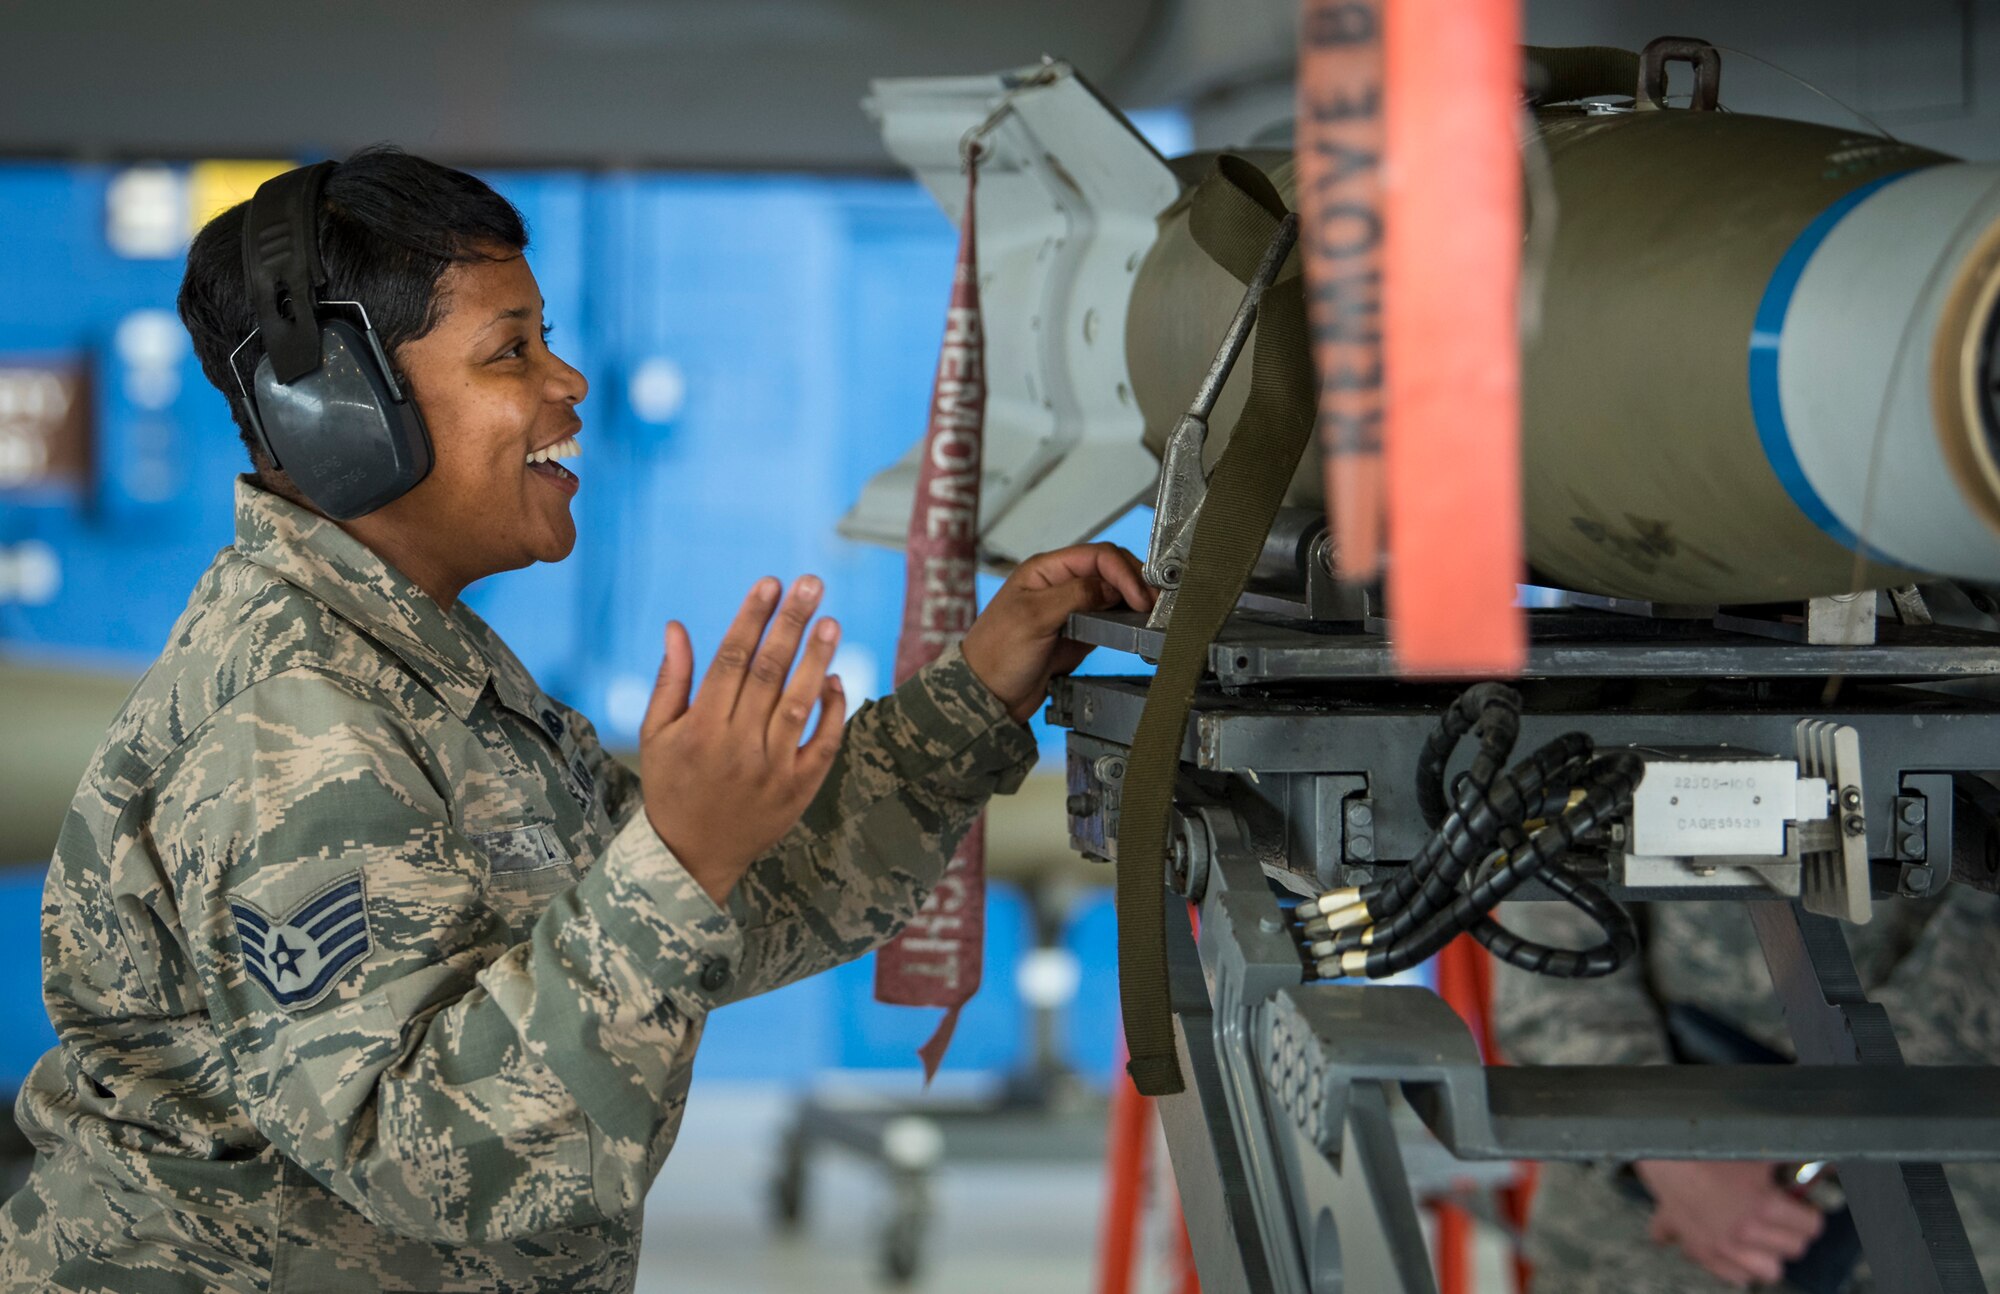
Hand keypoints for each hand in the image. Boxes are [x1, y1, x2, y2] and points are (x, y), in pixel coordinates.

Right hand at [641, 576, 844, 903]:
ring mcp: (773, 767)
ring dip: (817, 659)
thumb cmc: (671, 785)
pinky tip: (835, 678)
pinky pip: (824, 742)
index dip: (752, 617)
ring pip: (800, 702)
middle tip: (812, 583)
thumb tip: (677, 627)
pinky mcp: (799, 787)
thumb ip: (670, 680)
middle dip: (791, 623)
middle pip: (769, 672)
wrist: (694, 856)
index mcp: (701, 727)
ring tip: (831, 621)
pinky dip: (832, 709)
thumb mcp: (655, 734)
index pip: (731, 659)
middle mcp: (738, 744)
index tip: (770, 583)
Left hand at [959, 543, 1154, 723]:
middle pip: (1109, 570)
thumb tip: (1112, 585)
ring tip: (1153, 612)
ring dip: (1134, 599)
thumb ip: (1075, 596)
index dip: (1123, 572)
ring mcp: (1070, 609)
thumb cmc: (995, 655)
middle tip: (1155, 602)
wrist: (988, 697)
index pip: (1096, 556)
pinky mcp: (1078, 632)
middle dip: (1135, 581)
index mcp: (1044, 571)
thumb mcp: (1033, 618)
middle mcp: (1059, 585)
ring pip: (1113, 593)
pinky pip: (1109, 618)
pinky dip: (1127, 619)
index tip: (1139, 595)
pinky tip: (1137, 625)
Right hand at [1635, 1160, 1822, 1287]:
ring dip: (1767, 1254)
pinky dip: (1732, 1265)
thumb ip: (1793, 1161)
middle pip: (1793, 1250)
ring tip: (1760, 1235)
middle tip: (1783, 1218)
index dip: (1809, 1213)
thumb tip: (1829, 1165)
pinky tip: (1731, 1247)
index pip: (1811, 1227)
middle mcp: (1743, 1232)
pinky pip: (1727, 1275)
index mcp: (1762, 1206)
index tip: (1803, 1208)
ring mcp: (1719, 1246)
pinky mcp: (1697, 1250)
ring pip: (1765, 1272)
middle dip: (1791, 1232)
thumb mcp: (1756, 1151)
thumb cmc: (1705, 1147)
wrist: (1660, 1152)